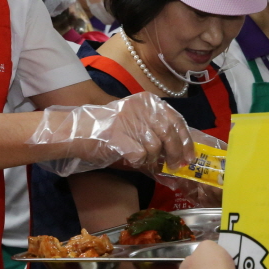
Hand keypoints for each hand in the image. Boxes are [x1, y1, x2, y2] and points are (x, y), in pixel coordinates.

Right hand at [31, 93, 196, 176]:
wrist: (78, 130)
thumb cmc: (108, 128)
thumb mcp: (135, 121)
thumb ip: (156, 130)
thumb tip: (180, 152)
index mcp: (148, 101)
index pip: (176, 120)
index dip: (185, 141)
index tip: (189, 157)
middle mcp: (142, 107)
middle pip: (169, 135)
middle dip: (176, 154)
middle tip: (175, 167)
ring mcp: (130, 121)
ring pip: (155, 147)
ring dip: (151, 159)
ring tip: (141, 159)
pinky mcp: (120, 136)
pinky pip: (140, 156)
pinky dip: (138, 162)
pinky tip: (130, 159)